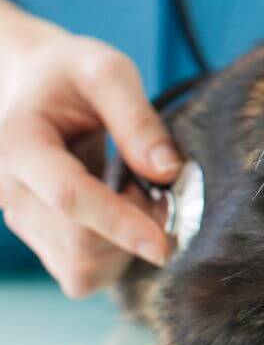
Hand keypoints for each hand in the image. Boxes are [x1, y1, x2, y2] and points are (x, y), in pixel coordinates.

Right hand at [0, 0, 179, 297]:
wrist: (33, 85)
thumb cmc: (71, 74)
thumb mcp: (108, 73)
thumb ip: (138, 119)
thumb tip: (168, 172)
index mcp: (20, 144)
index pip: (70, 197)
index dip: (121, 223)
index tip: (165, 242)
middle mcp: (10, 191)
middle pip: (80, 242)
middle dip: (136, 228)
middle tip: (163, 188)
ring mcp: (22, 220)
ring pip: (81, 267)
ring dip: (127, 245)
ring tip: (140, 195)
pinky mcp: (39, 238)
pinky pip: (81, 272)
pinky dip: (116, 255)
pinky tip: (126, 215)